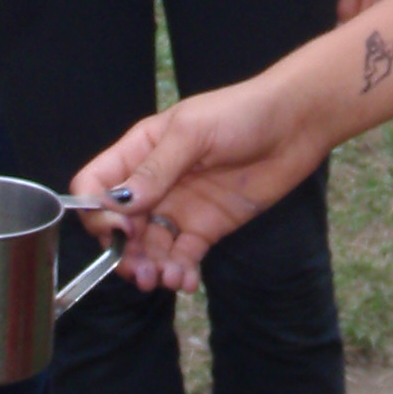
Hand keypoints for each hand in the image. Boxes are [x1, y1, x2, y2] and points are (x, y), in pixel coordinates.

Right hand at [72, 67, 336, 292]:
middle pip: (119, 225)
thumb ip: (155, 169)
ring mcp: (180, 207)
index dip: (97, 210)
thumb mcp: (192, 133)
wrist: (296, 123)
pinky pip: (183, 256)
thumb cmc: (242, 112)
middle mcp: (154, 183)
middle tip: (140, 272)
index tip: (120, 228)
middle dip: (123, 251)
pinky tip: (186, 280)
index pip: (96, 184)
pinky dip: (179, 272)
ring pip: (149, 247)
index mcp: (140, 150)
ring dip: (150, 268)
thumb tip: (118, 204)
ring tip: (163, 281)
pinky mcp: (207, 227)